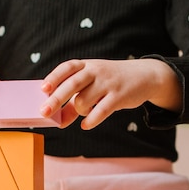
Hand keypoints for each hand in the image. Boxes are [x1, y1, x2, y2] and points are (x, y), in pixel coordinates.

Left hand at [40, 59, 181, 128]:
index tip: (43, 89)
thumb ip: (74, 101)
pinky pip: (101, 111)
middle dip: (56, 99)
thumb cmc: (111, 82)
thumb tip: (58, 121)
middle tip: (44, 113)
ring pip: (84, 100)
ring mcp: (108, 83)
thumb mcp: (93, 85)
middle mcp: (96, 71)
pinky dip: (91, 120)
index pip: (67, 68)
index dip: (54, 77)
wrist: (145, 76)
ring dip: (79, 111)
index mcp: (87, 65)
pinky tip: (86, 125)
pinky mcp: (119, 96)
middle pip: (72, 84)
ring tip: (84, 112)